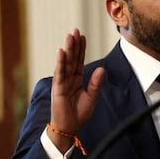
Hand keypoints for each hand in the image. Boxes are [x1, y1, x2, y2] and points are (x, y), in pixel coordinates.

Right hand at [49, 28, 104, 151]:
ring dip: (67, 49)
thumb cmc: (79, 114)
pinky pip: (60, 73)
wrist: (70, 127)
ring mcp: (62, 82)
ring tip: (69, 36)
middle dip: (74, 44)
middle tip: (75, 30)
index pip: (79, 61)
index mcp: (77, 80)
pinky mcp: (58, 89)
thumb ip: (95, 83)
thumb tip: (101, 68)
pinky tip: (61, 52)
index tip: (82, 36)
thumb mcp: (92, 97)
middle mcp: (69, 79)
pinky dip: (60, 63)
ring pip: (66, 63)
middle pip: (72, 58)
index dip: (81, 49)